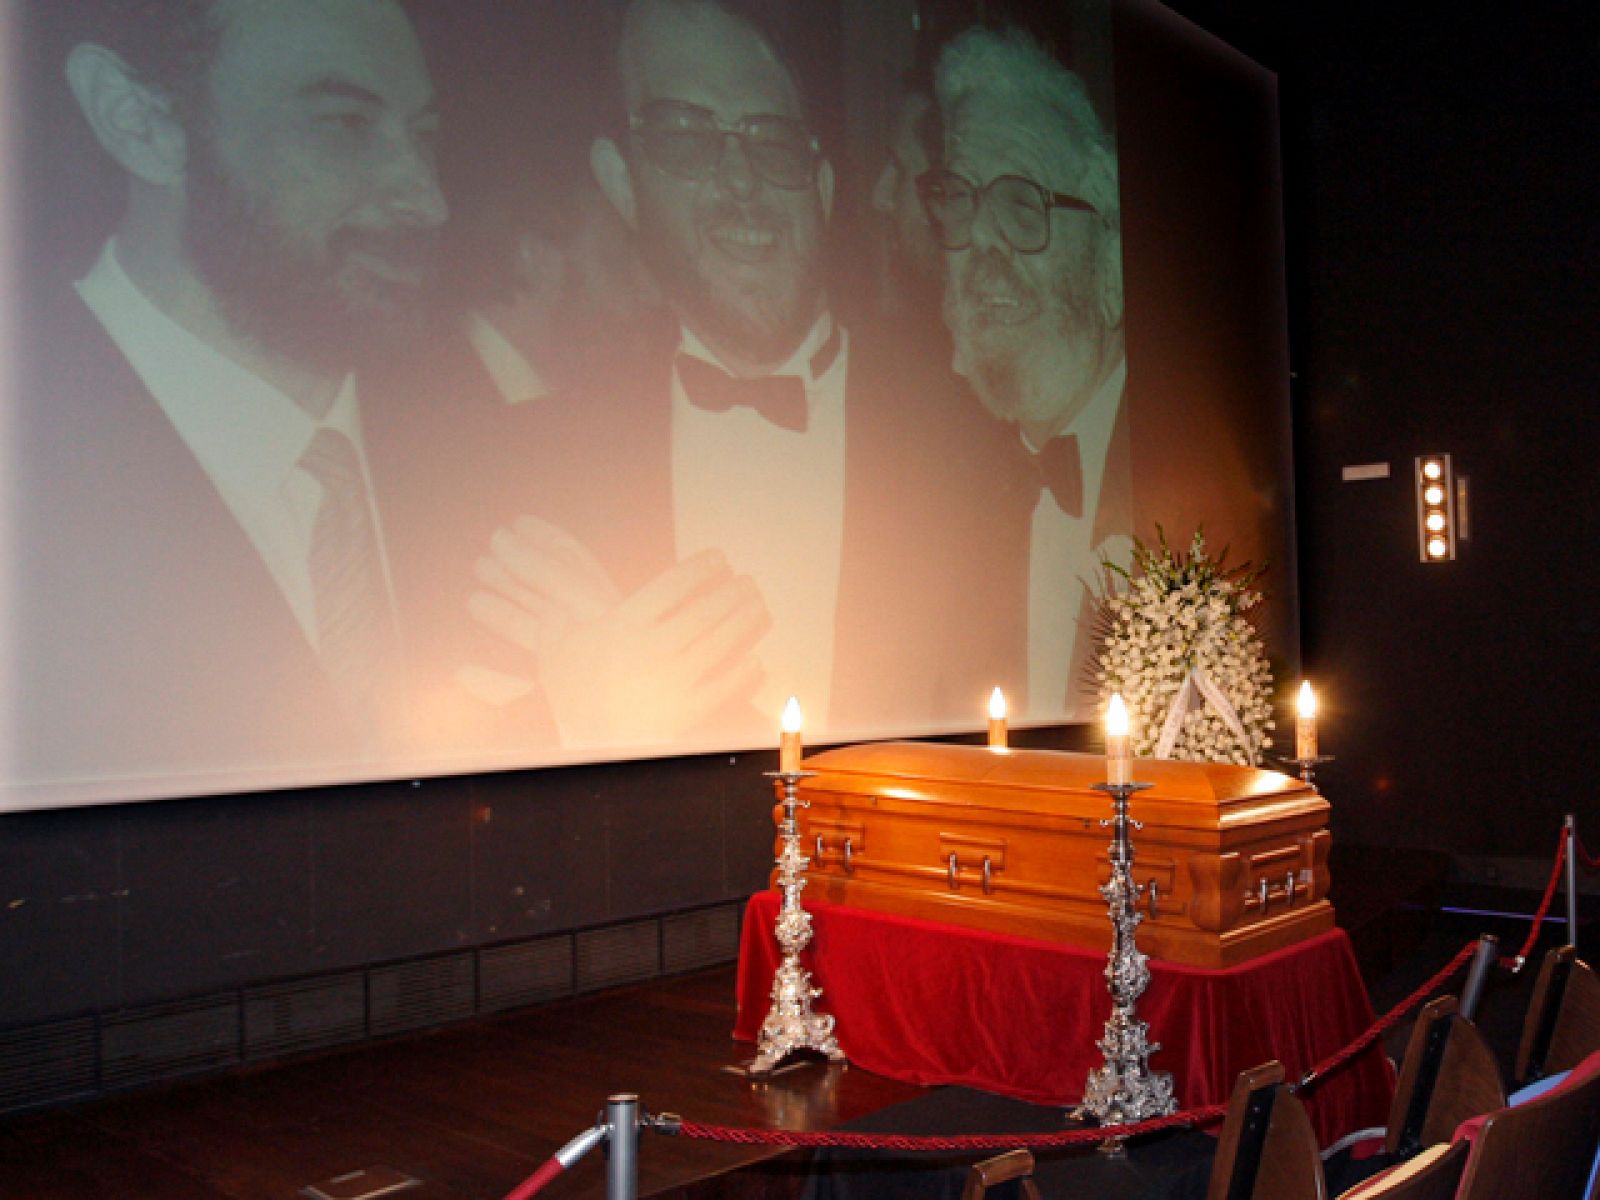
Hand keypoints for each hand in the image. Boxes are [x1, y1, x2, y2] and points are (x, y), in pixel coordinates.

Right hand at [469, 517, 769, 745]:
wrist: (580, 753)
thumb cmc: (570, 701)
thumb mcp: (554, 655)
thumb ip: (557, 626)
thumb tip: (554, 609)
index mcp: (623, 626)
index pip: (673, 584)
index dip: (701, 567)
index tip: (718, 558)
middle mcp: (653, 649)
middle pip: (706, 610)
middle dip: (733, 591)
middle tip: (747, 582)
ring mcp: (674, 681)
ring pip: (721, 642)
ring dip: (746, 620)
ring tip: (758, 607)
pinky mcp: (687, 713)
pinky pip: (726, 686)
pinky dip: (745, 671)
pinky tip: (754, 660)